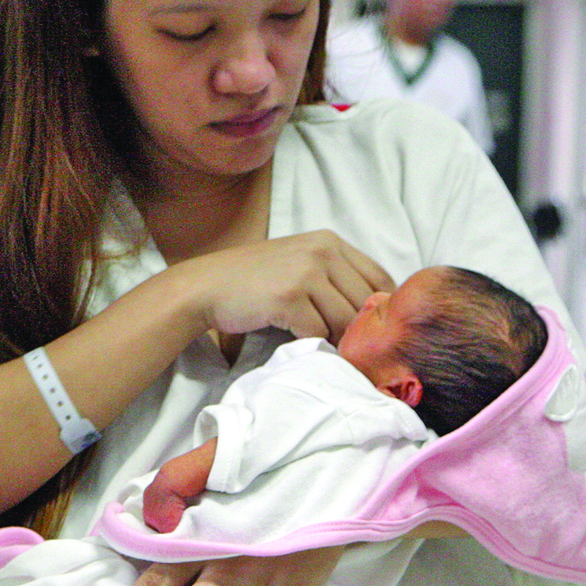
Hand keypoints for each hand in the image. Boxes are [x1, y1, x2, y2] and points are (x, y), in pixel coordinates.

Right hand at [172, 230, 393, 342]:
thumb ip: (333, 274)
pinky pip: (318, 331)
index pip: (380, 277)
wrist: (205, 286)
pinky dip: (312, 343)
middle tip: (345, 344)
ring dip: (335, 338)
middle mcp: (322, 252)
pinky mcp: (288, 298)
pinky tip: (299, 340)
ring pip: (345, 320)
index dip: (380, 307)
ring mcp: (305, 273)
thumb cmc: (251, 279)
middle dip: (358, 328)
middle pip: (366, 302)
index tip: (369, 326)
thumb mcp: (298, 262)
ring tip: (322, 343)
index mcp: (329, 241)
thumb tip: (374, 309)